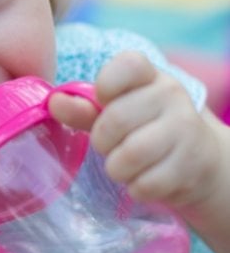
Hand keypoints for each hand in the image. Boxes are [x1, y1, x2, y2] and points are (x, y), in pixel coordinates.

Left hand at [48, 51, 221, 208]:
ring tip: (123, 165)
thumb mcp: (111, 113)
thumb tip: (54, 102)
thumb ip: (82, 108)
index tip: (103, 102)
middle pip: (116, 119)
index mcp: (148, 76)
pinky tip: (144, 179)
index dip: (106, 86)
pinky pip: (146, 183)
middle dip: (102, 141)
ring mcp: (186, 129)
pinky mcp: (192, 166)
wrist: (198, 160)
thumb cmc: (141, 130)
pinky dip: (136, 188)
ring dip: (117, 168)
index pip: (127, 65)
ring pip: (131, 155)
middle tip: (109, 145)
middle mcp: (172, 96)